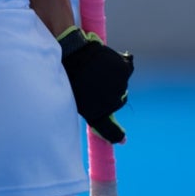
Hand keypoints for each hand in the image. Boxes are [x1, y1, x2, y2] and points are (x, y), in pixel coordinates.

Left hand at [58, 26, 133, 142]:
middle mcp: (114, 104)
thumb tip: (100, 123)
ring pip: (121, 83)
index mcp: (97, 115)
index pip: (112, 133)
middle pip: (119, 100)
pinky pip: (126, 67)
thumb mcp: (74, 98)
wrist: (70, 54)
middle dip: (109, 92)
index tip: (122, 140)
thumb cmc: (68, 75)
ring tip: (94, 67)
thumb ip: (90, 111)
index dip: (118, 136)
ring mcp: (121, 87)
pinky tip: (104, 58)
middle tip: (93, 79)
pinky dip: (118, 62)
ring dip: (112, 76)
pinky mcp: (125, 71)